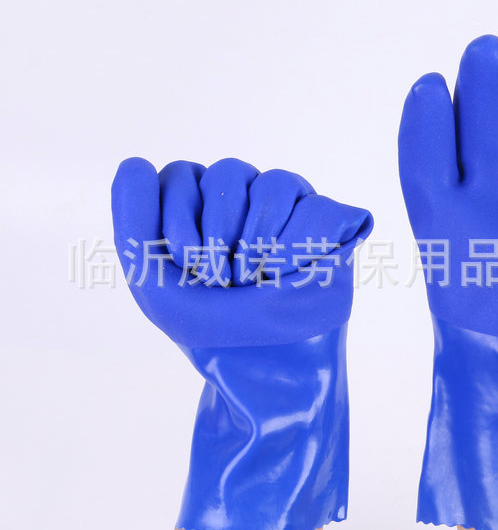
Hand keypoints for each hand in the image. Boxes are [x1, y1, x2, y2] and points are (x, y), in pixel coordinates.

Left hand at [112, 157, 372, 529]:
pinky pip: (316, 209)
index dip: (178, 216)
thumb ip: (132, 219)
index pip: (182, 174)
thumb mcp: (153, 279)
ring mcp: (293, 210)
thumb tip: (135, 160)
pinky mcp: (333, 227)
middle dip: (216, 232)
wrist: (267, 369)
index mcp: (204, 208)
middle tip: (221, 281)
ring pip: (275, 183)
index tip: (183, 266)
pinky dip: (296, 246)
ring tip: (255, 281)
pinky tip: (288, 276)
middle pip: (228, 173)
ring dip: (256, 240)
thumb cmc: (211, 327)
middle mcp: (249, 201)